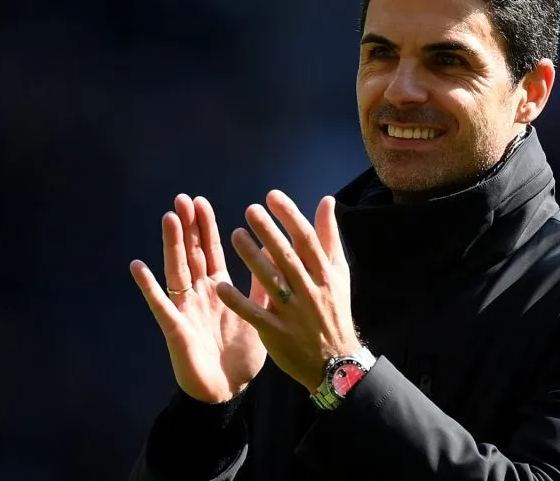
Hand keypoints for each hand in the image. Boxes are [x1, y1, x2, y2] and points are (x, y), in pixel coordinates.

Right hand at [131, 194, 268, 403]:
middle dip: (188, 227)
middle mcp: (199, 294)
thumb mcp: (258, 314)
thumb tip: (271, 252)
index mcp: (219, 290)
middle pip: (191, 254)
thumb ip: (261, 284)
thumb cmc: (241, 355)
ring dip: (172, 245)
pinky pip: (160, 304)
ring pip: (177, 270)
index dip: (206, 227)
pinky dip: (148, 286)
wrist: (228, 391)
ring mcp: (185, 309)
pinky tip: (138, 266)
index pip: (210, 251)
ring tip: (169, 218)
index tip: (201, 201)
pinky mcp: (175, 328)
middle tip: (183, 199)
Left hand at [215, 190, 361, 393]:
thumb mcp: (338, 273)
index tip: (272, 196)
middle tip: (250, 210)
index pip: (307, 239)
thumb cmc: (334, 311)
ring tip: (235, 236)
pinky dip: (238, 301)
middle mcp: (310, 290)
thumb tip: (326, 201)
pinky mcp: (277, 333)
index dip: (290, 216)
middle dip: (270, 232)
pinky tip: (221, 286)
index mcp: (325, 274)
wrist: (335, 362)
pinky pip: (255, 315)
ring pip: (271, 282)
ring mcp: (293, 313)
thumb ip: (329, 237)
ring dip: (252, 258)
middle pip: (288, 257)